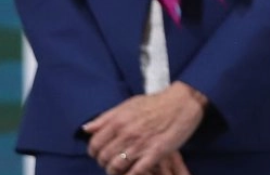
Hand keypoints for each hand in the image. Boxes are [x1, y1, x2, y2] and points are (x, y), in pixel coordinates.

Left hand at [83, 82, 207, 174]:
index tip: (100, 153)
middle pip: (104, 158)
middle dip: (105, 162)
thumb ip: (106, 117)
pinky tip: (133, 172)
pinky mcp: (155, 154)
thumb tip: (86, 128)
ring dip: (116, 171)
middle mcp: (126, 134)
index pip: (94, 145)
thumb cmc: (157, 102)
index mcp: (118, 121)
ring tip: (122, 169)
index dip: (94, 152)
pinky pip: (135, 172)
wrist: (183, 102)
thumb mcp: (129, 104)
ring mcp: (140, 145)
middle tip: (113, 161)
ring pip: (116, 168)